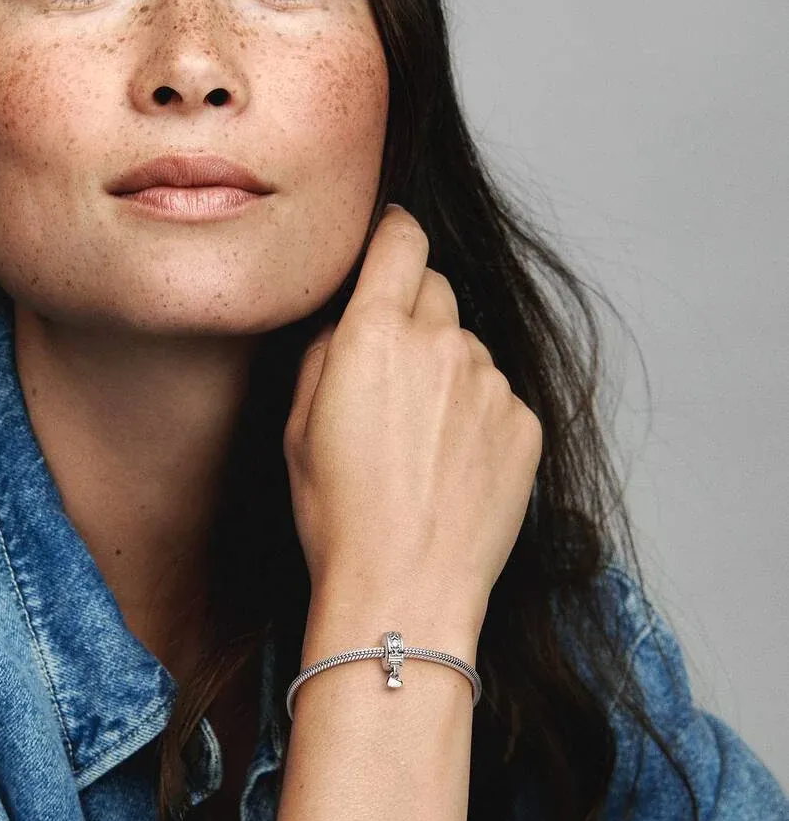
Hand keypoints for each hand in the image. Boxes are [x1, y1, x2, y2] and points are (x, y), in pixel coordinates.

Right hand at [283, 204, 541, 632]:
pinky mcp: (524, 422)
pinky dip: (476, 412)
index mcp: (375, 333)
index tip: (390, 243)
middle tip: (391, 371)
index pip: (402, 238)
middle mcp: (441, 343)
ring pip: (466, 346)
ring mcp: (491, 382)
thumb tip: (348, 315)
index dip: (394, 232)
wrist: (406, 588)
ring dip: (445, 369)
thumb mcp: (297, 424)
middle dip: (412, 311)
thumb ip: (325, 348)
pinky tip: (453, 463)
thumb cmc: (337, 513)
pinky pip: (497, 393)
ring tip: (421, 438)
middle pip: (435, 288)